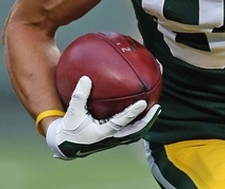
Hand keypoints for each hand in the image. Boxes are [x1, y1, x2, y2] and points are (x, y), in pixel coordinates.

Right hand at [46, 76, 160, 159]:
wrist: (67, 145)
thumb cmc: (70, 128)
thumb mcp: (73, 112)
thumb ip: (79, 96)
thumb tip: (86, 78)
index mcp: (102, 132)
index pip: (121, 122)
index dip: (132, 113)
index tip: (143, 103)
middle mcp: (111, 138)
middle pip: (135, 131)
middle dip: (148, 120)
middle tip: (157, 107)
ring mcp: (115, 139)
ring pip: (135, 132)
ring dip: (146, 122)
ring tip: (155, 109)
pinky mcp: (115, 138)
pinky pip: (131, 130)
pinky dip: (139, 121)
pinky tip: (144, 110)